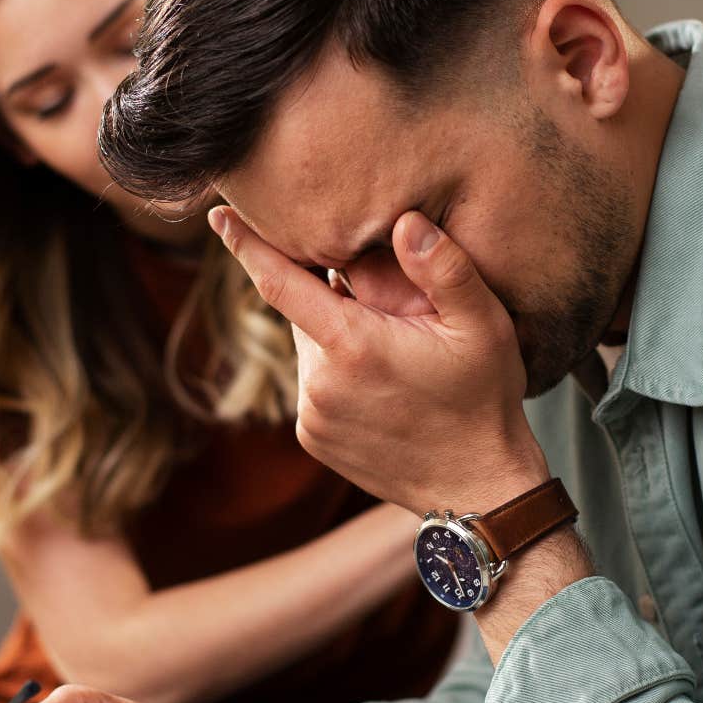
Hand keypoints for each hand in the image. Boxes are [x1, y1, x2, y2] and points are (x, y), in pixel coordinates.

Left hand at [210, 206, 548, 514]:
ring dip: (337, 337)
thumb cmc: (483, 400)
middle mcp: (319, 384)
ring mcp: (312, 416)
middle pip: (304, 313)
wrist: (478, 488)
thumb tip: (406, 222)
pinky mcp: (313, 439)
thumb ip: (445, 268)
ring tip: (395, 354)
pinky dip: (337, 372)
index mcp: (352, 346)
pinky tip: (383, 386)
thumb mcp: (483, 326)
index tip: (219, 215)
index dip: (247, 244)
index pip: (280, 282)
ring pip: (310, 349)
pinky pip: (314, 386)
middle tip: (390, 309)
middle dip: (332, 297)